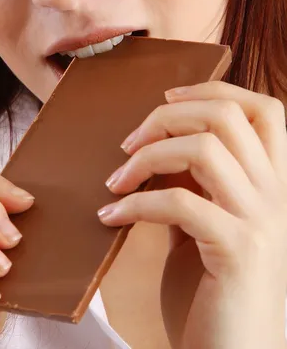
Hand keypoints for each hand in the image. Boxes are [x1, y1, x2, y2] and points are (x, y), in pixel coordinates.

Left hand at [99, 82, 286, 348]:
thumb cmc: (215, 289)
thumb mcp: (208, 222)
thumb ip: (196, 183)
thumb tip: (158, 143)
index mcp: (274, 181)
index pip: (264, 109)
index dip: (214, 90)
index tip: (167, 98)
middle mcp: (277, 194)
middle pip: (227, 115)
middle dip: (167, 116)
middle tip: (128, 142)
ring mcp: (261, 221)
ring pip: (203, 148)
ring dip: (146, 156)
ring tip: (114, 180)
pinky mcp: (237, 251)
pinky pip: (178, 202)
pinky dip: (134, 203)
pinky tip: (109, 218)